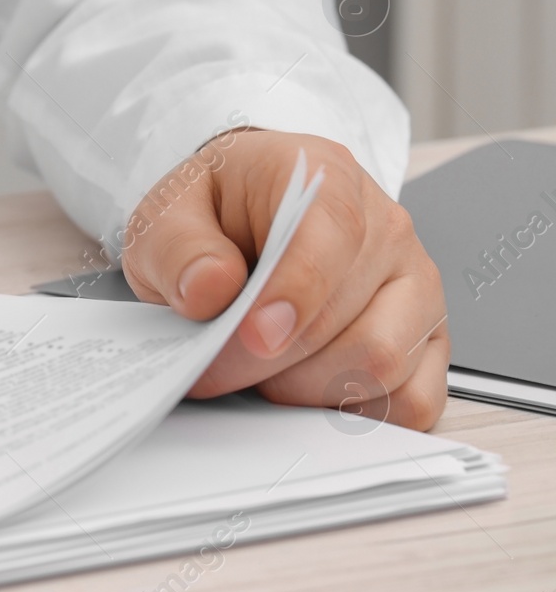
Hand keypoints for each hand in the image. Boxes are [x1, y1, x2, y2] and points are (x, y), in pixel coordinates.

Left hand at [120, 129, 447, 429]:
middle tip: (214, 368)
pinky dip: (355, 412)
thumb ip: (178, 247)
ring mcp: (414, 285)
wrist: (235, 222)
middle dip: (272, 363)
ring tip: (256, 370)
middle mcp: (385, 229)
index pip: (332, 239)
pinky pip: (414, 397)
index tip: (251, 336)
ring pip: (385, 364)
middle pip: (353, 321)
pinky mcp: (424, 337)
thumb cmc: (212, 215)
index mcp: (325, 179)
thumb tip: (208, 289)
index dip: (294, 296)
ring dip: (307, 388)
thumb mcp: (166, 215)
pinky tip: (304, 390)